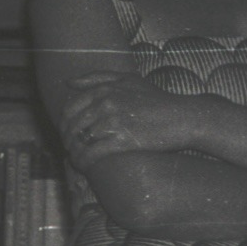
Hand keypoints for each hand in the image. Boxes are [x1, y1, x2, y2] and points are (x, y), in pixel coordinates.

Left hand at [59, 71, 203, 166]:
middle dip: (67, 140)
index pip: (71, 108)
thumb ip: (98, 78)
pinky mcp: (122, 141)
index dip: (64, 123)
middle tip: (69, 149)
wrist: (182, 118)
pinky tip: (84, 167)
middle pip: (73, 125)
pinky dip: (84, 162)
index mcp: (105, 89)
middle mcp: (106, 104)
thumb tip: (68, 82)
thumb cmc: (156, 99)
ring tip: (76, 160)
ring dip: (74, 153)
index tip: (67, 133)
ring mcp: (113, 122)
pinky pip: (93, 154)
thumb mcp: (128, 79)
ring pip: (80, 141)